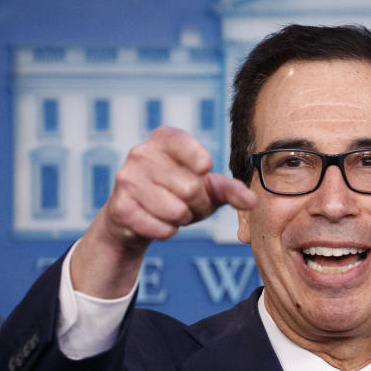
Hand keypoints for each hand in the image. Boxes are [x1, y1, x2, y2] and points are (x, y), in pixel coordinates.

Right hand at [71, 126, 255, 297]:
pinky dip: (167, 231)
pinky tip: (156, 221)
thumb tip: (251, 200)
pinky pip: (161, 228)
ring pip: (176, 210)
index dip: (199, 159)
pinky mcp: (120, 207)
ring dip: (182, 219)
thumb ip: (230, 189)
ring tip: (172, 211)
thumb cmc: (175, 194)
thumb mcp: (206, 187)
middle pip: (191, 188)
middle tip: (187, 202)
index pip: (185, 143)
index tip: (204, 168)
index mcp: (164, 139)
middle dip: (197, 204)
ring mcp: (127, 179)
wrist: (134, 217)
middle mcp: (141, 153)